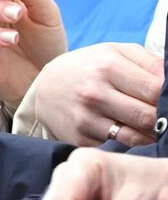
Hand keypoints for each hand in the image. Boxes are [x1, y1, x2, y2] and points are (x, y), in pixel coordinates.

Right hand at [19, 43, 162, 147]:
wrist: (44, 88)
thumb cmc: (89, 68)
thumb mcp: (114, 53)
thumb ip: (150, 62)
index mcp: (106, 65)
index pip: (157, 89)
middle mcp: (94, 92)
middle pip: (149, 116)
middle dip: (163, 119)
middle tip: (165, 117)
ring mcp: (85, 117)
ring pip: (137, 137)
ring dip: (151, 135)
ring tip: (152, 127)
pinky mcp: (80, 138)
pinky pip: (120, 147)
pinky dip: (132, 144)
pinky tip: (132, 134)